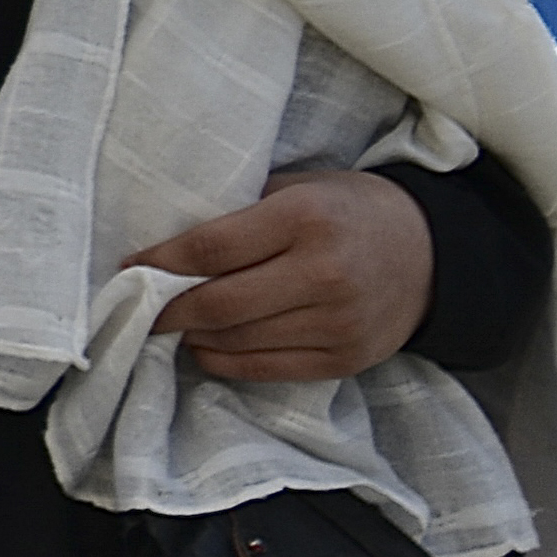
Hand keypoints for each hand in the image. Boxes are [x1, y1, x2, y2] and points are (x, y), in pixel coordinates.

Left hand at [124, 168, 436, 382]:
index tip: (129, 266)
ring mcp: (339, 324)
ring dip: (194, 336)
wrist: (428, 252)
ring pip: (240, 341)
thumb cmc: (345, 209)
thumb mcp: (296, 187)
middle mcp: (325, 274)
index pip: (214, 247)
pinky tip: (205, 346)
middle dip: (168, 309)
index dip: (163, 261)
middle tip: (138, 306)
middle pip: (222, 303)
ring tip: (169, 324)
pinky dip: (226, 360)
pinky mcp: (347, 360)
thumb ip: (240, 211)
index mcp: (306, 219)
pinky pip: (268, 370)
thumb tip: (165, 241)